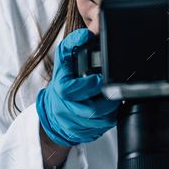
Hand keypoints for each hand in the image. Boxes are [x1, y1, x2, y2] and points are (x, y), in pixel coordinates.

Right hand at [36, 28, 118, 146]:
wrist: (53, 114)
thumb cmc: (62, 84)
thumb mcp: (63, 62)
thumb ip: (71, 45)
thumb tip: (85, 34)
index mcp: (60, 89)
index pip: (70, 90)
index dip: (87, 85)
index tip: (98, 78)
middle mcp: (65, 108)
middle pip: (90, 109)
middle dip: (106, 99)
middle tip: (113, 90)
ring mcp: (75, 123)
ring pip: (99, 120)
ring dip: (111, 109)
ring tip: (114, 98)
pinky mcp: (85, 133)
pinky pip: (103, 128)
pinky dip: (111, 118)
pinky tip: (111, 109)